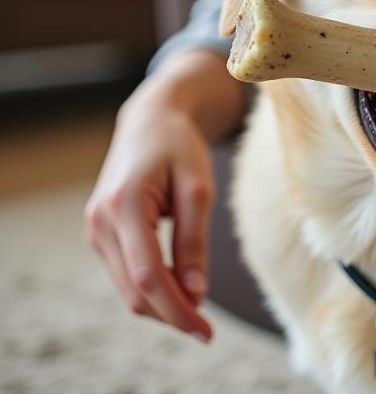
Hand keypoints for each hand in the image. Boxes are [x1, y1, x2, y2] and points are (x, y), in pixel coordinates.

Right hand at [85, 77, 215, 341]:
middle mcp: (100, 222)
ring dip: (161, 304)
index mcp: (123, 205)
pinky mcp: (101, 233)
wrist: (150, 119)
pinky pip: (126, 273)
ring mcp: (95, 229)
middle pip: (135, 289)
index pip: (149, 275)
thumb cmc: (179, 146)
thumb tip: (196, 293)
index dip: (176, 309)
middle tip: (207, 330)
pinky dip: (152, 287)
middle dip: (171, 314)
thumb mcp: (198, 187)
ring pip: (128, 287)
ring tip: (198, 312)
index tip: (205, 330)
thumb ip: (194, 239)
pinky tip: (179, 289)